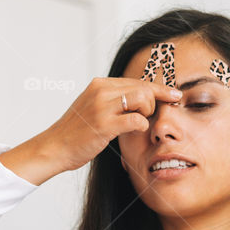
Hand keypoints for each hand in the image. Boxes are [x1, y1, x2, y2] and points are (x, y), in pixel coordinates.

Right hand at [40, 76, 183, 171]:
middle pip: (144, 88)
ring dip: (147, 113)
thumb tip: (140, 98)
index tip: (174, 94)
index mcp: (100, 84)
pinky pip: (136, 120)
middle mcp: (101, 91)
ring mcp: (102, 107)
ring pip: (143, 99)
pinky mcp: (103, 125)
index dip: (158, 88)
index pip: (137, 81)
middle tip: (149, 116)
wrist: (54, 148)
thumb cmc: (75, 132)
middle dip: (155, 103)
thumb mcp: (92, 107)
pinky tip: (135, 130)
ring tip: (137, 123)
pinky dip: (141, 125)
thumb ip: (113, 100)